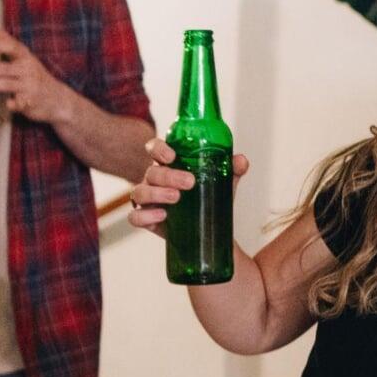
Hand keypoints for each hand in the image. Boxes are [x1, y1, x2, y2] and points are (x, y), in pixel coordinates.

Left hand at [0, 22, 75, 123]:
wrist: (57, 99)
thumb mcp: (23, 57)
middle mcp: (28, 69)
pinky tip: (7, 104)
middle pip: (3, 67)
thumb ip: (5, 42)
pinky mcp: (31, 102)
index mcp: (25, 57)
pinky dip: (14, 103)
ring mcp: (30, 86)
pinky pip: (20, 102)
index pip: (10, 47)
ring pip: (6, 84)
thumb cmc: (33, 76)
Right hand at [127, 137, 249, 237]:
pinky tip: (162, 216)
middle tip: (190, 182)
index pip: (154, 149)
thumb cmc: (210, 197)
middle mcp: (154, 179)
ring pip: (140, 192)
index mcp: (169, 165)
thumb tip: (241, 160)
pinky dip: (145, 216)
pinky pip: (135, 217)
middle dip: (169, 176)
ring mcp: (148, 200)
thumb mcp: (223, 182)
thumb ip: (232, 170)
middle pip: (152, 172)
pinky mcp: (146, 219)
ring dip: (157, 193)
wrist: (210, 228)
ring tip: (176, 198)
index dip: (158, 148)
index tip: (171, 155)